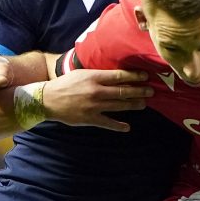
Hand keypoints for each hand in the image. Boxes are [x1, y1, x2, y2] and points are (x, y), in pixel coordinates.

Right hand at [37, 69, 152, 131]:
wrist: (48, 99)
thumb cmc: (65, 84)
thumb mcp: (81, 73)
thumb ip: (97, 75)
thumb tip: (115, 74)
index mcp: (94, 77)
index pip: (119, 76)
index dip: (134, 76)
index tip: (145, 76)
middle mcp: (96, 91)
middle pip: (123, 91)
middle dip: (139, 91)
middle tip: (151, 91)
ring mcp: (94, 106)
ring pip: (119, 106)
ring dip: (133, 105)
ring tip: (143, 104)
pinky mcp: (90, 118)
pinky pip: (108, 123)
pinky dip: (118, 126)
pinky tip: (127, 127)